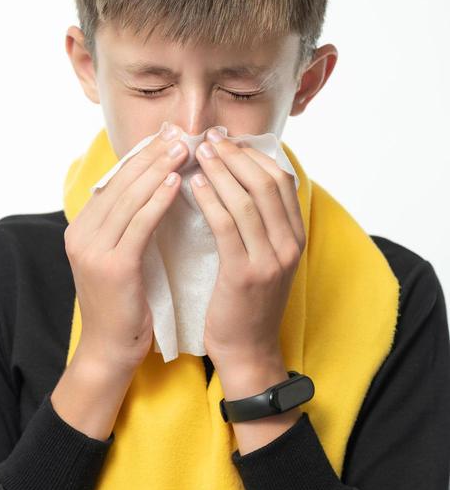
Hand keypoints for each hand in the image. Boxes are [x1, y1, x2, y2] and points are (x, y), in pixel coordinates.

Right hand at [64, 123, 188, 372]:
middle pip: (120, 183)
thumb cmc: (124, 305)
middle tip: (180, 133)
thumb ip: (127, 226)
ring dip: (158, 170)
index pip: (113, 182)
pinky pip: (139, 224)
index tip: (167, 137)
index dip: (141, 157)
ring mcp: (92, 250)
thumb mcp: (120, 257)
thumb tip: (153, 188)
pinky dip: (158, 200)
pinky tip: (177, 183)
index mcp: (81, 229)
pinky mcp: (112, 266)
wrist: (111, 350)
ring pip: (129, 198)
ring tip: (184, 149)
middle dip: (151, 155)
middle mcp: (81, 234)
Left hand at [189, 128, 305, 366]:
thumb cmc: (245, 303)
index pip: (282, 180)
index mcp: (295, 237)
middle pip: (267, 184)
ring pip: (248, 201)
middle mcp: (289, 245)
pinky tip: (194, 187)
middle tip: (210, 139)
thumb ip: (257, 225)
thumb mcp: (262, 259)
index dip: (255, 155)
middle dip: (237, 156)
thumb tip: (236, 180)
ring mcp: (270, 260)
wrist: (246, 350)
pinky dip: (212, 201)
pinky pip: (228, 227)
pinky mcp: (246, 275)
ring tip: (199, 154)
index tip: (228, 140)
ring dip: (222, 172)